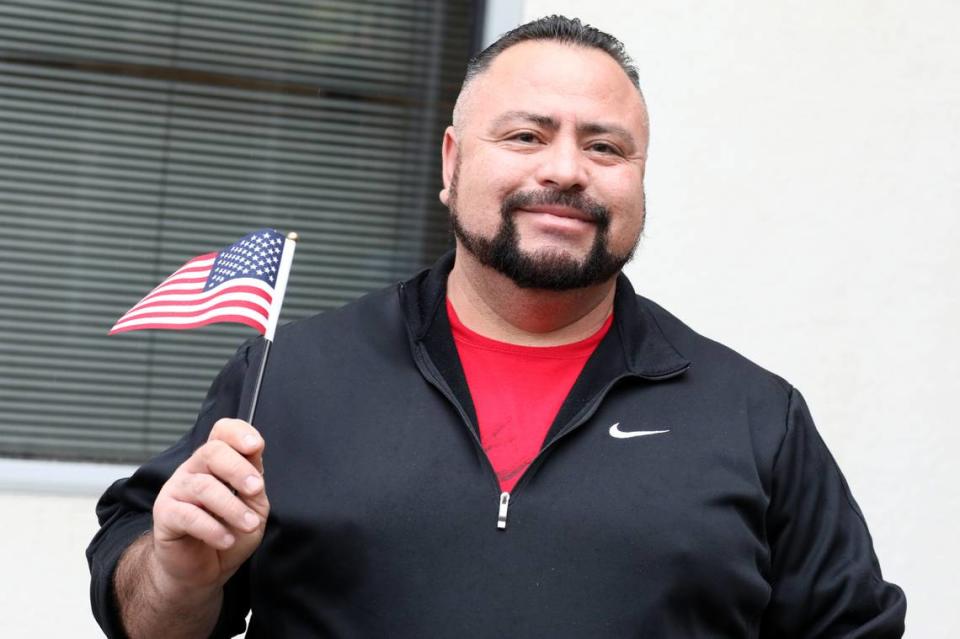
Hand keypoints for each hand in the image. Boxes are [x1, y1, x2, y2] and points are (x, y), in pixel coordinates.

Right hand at [150, 418, 269, 596]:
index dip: (238, 433)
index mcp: (216, 462)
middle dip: (238, 469)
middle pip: (212, 452)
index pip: (222, 432)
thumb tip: (255, 466)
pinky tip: (226, 540)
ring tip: (249, 524)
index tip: (256, 446)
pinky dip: (213, 529)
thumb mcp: (253, 507)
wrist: (202, 570)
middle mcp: (194, 469)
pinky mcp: (165, 515)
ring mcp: (176, 490)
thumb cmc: (228, 531)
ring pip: (203, 486)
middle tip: (256, 490)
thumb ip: (254, 485)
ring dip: (232, 507)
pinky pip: (188, 515)